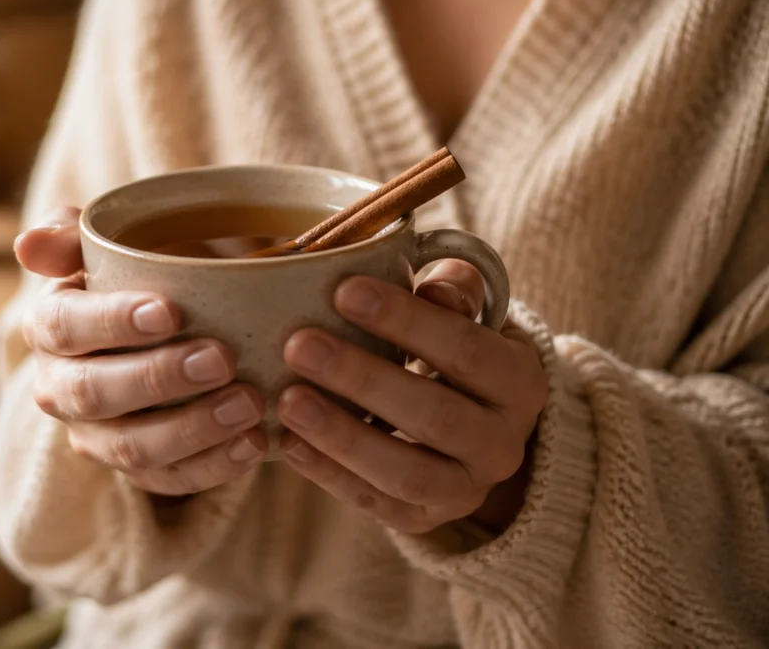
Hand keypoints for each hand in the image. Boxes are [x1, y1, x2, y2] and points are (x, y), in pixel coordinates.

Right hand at [16, 207, 267, 495]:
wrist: (168, 327)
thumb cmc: (138, 277)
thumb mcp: (110, 246)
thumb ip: (72, 237)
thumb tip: (27, 245)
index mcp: (48, 328)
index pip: (63, 326)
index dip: (111, 321)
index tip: (169, 311)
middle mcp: (61, 389)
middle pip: (95, 392)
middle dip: (159, 378)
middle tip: (220, 358)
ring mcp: (97, 437)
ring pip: (133, 447)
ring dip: (193, 428)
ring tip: (249, 403)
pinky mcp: (139, 471)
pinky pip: (170, 481)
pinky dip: (214, 466)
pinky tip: (254, 442)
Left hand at [278, 260, 546, 533]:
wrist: (467, 420)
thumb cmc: (452, 349)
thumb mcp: (467, 314)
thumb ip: (456, 291)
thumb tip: (435, 289)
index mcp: (520, 383)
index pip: (466, 350)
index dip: (406, 321)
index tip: (344, 291)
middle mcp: (503, 445)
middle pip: (434, 415)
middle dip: (362, 379)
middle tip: (299, 345)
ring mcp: (466, 489)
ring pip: (406, 473)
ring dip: (342, 436)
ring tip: (288, 400)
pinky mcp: (425, 519)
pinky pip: (376, 503)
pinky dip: (329, 475)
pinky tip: (288, 441)